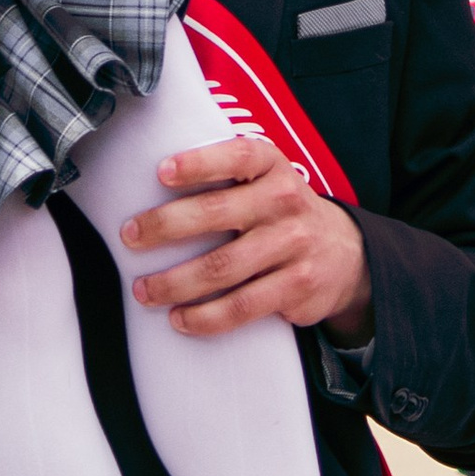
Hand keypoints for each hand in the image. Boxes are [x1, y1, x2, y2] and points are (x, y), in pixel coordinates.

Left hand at [121, 129, 374, 342]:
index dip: (199, 163)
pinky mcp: (296, 286)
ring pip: (223, 267)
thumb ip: (224, 174)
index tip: (160, 172)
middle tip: (130, 237)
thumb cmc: (279, 212)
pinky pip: (243, 306)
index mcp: (273, 166)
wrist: (344, 253)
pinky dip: (205, 316)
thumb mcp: (265, 179)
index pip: (238, 156)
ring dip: (175, 282)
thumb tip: (145, 181)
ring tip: (144, 291)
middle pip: (217, 213)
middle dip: (165, 226)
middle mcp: (285, 201)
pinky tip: (180, 319)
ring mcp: (293, 245)